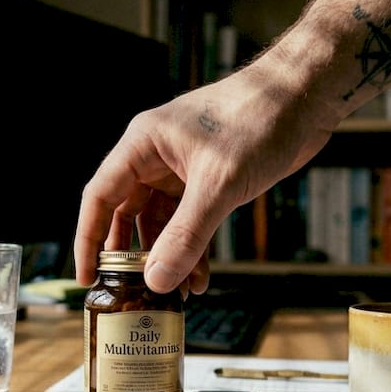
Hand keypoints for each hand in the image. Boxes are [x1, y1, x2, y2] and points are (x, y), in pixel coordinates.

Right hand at [74, 59, 335, 293]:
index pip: (100, 197)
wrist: (304, 98)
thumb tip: (156, 280)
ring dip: (168, 257)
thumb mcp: (218, 185)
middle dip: (133, 256)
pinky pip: (188, 221)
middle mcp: (155, 156)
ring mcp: (181, 168)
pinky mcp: (207, 179)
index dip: (89, 240)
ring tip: (178, 294)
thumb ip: (186, 235)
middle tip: (132, 293)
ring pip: (161, 222)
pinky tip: (200, 276)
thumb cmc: (257, 121)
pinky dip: (193, 248)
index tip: (87, 278)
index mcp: (142, 144)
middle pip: (127, 214)